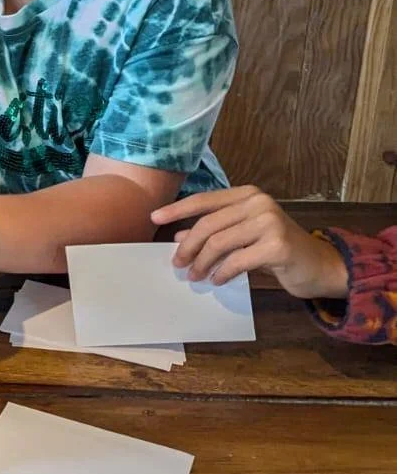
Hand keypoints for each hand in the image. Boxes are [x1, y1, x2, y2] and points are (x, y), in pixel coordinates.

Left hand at [152, 186, 347, 297]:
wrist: (320, 265)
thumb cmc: (277, 249)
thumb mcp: (243, 237)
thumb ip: (215, 232)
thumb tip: (179, 237)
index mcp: (248, 194)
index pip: (205, 200)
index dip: (177, 209)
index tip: (154, 218)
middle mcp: (258, 203)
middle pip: (208, 224)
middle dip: (188, 246)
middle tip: (178, 264)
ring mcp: (269, 222)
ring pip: (219, 243)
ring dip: (201, 262)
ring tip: (195, 276)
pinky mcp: (277, 245)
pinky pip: (237, 260)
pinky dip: (222, 272)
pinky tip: (217, 279)